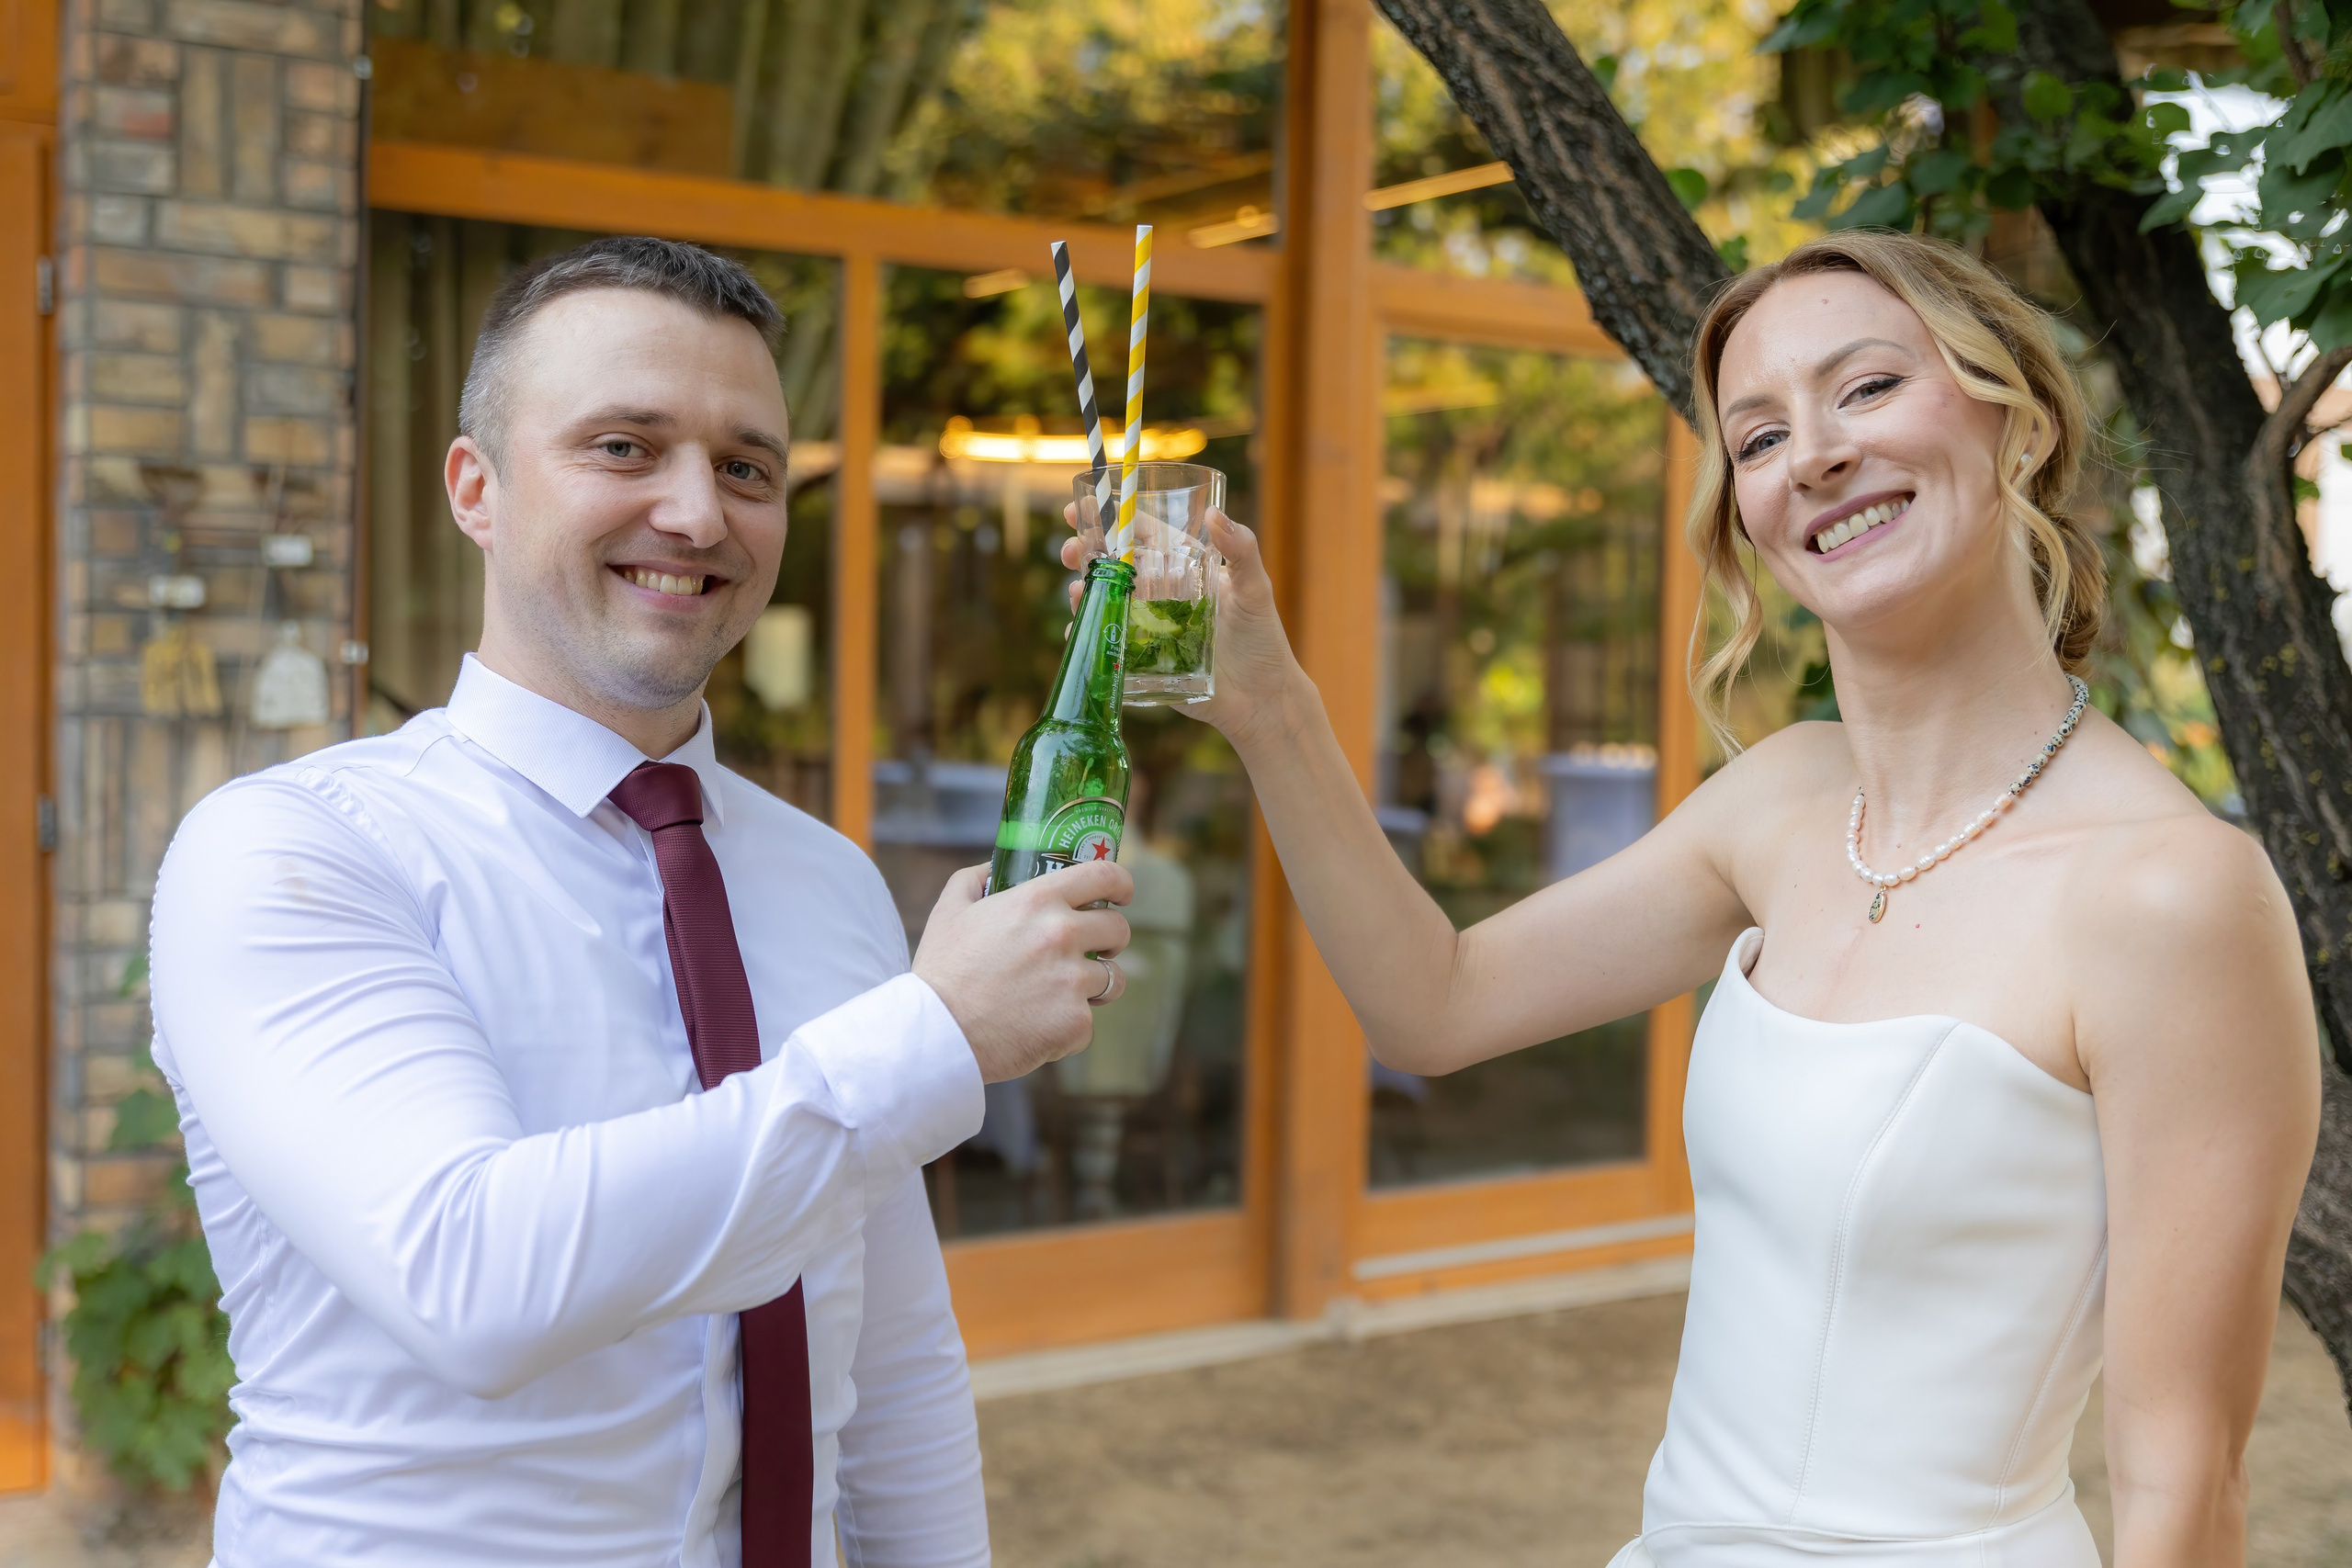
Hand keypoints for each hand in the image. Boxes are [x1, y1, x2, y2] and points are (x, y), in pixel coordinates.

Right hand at [912, 861, 1133, 1083]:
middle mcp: (1062, 935)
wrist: (936, 1033)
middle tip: (1091, 950)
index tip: (1121, 895)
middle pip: (1119, 930)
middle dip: (1110, 939)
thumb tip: (995, 867)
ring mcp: (1073, 981)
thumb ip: (975, 879)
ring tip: (1063, 994)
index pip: (1105, 875)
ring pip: (1113, 979)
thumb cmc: (941, 971)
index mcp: (1038, 901)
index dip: (1121, 884)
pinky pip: (1089, 1022)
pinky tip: (1037, 1026)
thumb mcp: (949, 910)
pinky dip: (1068, 1026)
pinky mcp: (1076, 1022)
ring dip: (1095, 986)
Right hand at [1058, 505, 1306, 750]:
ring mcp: (1147, 624)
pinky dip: (1087, 632)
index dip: (1111, 518)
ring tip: (1077, 589)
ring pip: (1105, 599)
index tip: (1082, 504)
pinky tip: (1079, 628)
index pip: (1142, 534)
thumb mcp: (1255, 589)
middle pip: (1114, 564)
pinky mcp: (1140, 657)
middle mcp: (1161, 592)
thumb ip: (1241, 550)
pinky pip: (1106, 639)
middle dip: (1086, 552)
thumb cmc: (1262, 639)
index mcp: (1184, 567)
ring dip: (1083, 590)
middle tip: (1070, 550)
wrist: (1260, 698)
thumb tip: (1215, 513)